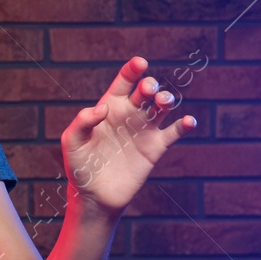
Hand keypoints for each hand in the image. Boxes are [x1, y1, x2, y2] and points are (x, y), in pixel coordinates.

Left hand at [61, 55, 196, 217]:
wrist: (94, 195)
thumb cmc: (80, 166)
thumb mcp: (72, 142)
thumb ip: (82, 122)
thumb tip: (103, 108)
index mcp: (109, 107)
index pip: (124, 82)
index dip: (133, 70)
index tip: (140, 63)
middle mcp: (129, 114)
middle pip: (146, 91)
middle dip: (150, 85)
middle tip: (147, 90)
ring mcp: (144, 129)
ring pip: (163, 106)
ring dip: (167, 99)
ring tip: (162, 102)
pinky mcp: (156, 147)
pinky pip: (174, 132)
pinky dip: (184, 125)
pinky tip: (188, 121)